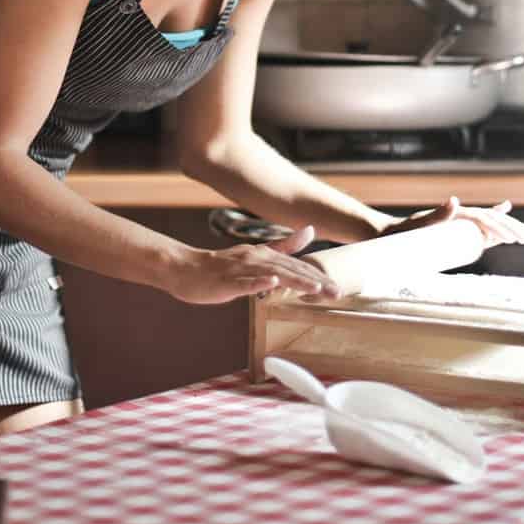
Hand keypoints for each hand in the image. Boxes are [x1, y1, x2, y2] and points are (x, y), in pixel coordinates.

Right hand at [164, 225, 342, 304]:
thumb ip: (284, 245)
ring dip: (294, 280)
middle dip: (315, 282)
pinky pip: (243, 282)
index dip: (318, 277)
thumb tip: (310, 230)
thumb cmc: (221, 266)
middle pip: (290, 270)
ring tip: (315, 288)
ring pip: (271, 274)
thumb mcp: (256, 254)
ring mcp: (240, 269)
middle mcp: (256, 258)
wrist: (185, 268)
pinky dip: (258, 282)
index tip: (338, 288)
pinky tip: (271, 284)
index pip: (297, 266)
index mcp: (265, 255)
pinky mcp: (226, 281)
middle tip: (337, 292)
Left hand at [379, 197, 523, 247]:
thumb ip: (437, 214)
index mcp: (455, 214)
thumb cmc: (404, 231)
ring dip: (506, 226)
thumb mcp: (419, 224)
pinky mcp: (455, 229)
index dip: (500, 227)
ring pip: (488, 224)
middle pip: (490, 220)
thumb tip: (455, 201)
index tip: (514, 238)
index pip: (483, 219)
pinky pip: (477, 227)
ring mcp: (458, 222)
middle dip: (510, 227)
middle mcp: (459, 215)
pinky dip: (490, 222)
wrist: (390, 232)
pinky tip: (502, 212)